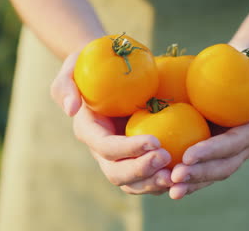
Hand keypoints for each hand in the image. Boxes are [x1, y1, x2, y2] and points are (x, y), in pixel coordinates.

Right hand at [51, 52, 172, 194]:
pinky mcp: (136, 157)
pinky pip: (148, 178)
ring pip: (132, 183)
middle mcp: (102, 150)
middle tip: (167, 158)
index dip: (128, 149)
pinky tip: (182, 173)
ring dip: (154, 183)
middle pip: (117, 173)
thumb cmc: (92, 64)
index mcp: (89, 130)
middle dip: (142, 170)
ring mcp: (119, 157)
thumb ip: (66, 85)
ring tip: (177, 174)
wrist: (109, 71)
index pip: (105, 147)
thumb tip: (71, 109)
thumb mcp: (71, 67)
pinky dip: (163, 180)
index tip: (155, 141)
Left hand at [168, 54, 248, 198]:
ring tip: (171, 189)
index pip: (233, 144)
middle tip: (174, 178)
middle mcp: (243, 146)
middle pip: (223, 166)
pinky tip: (167, 184)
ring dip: (192, 183)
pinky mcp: (214, 151)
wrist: (238, 71)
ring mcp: (229, 151)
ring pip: (212, 173)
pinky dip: (188, 179)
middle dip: (199, 174)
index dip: (212, 152)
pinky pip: (202, 169)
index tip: (188, 156)